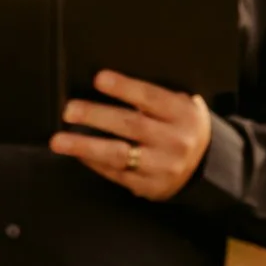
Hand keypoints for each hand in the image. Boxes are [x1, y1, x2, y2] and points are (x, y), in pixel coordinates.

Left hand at [49, 70, 211, 200]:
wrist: (205, 165)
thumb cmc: (182, 126)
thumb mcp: (179, 105)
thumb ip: (152, 97)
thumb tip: (107, 83)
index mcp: (182, 114)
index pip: (150, 97)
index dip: (124, 87)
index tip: (99, 79)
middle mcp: (174, 141)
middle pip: (131, 125)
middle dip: (96, 116)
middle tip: (69, 110)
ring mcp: (161, 167)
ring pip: (119, 155)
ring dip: (85, 147)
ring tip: (59, 141)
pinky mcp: (148, 186)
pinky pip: (116, 174)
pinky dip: (93, 163)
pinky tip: (77, 154)